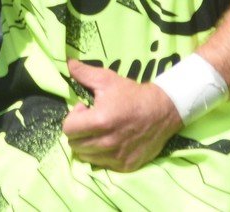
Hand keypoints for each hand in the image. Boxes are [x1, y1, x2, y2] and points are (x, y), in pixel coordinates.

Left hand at [62, 59, 181, 171]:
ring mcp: (116, 157)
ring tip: (100, 131)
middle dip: (78, 131)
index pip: (68, 129)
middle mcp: (107, 143)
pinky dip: (101, 154)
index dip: (73, 117)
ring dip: (88, 143)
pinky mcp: (125, 166)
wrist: (163, 111)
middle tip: (91, 120)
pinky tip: (110, 140)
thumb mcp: (107, 79)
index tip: (85, 109)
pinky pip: (101, 164)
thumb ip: (84, 73)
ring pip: (86, 156)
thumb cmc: (132, 94)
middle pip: (74, 144)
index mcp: (100, 121)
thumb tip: (67, 63)